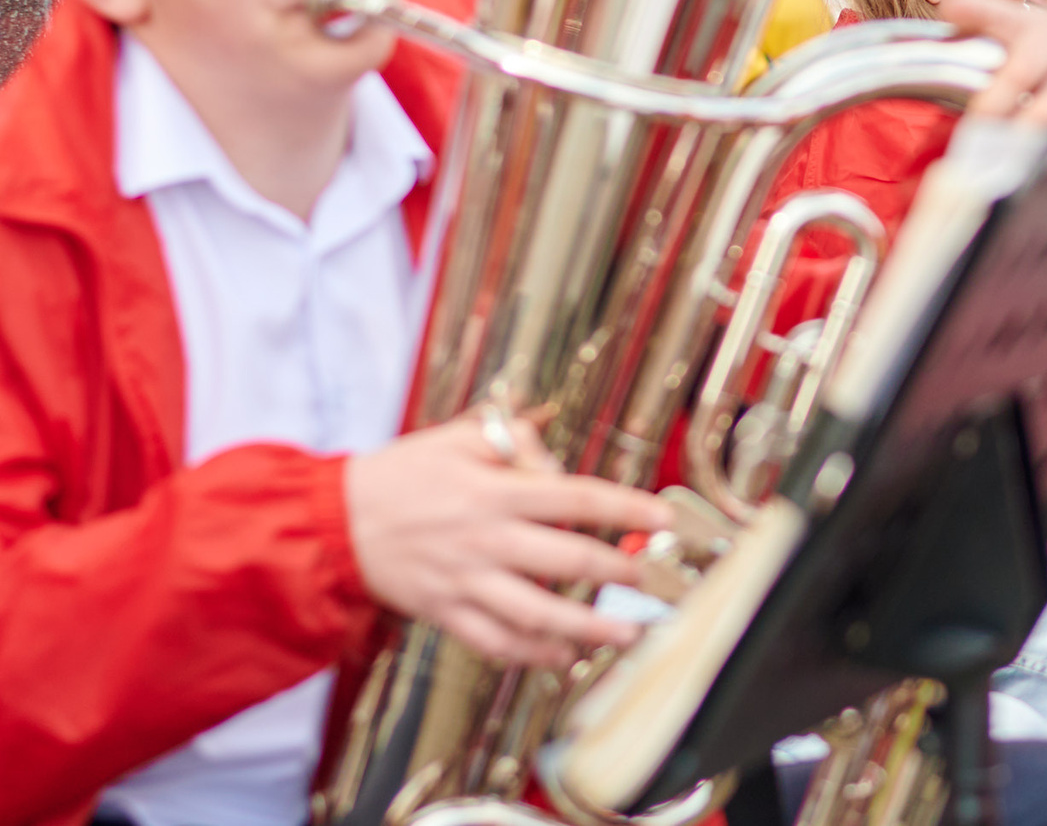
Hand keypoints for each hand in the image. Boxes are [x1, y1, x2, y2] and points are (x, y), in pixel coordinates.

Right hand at [345, 414, 675, 670]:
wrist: (333, 522)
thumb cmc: (402, 474)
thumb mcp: (459, 436)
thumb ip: (515, 441)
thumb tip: (557, 464)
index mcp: (495, 492)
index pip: (577, 498)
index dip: (626, 508)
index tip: (665, 517)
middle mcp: (486, 540)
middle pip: (567, 561)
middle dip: (619, 573)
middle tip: (653, 580)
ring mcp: (465, 581)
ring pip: (536, 613)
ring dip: (587, 628)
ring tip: (627, 634)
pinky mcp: (444, 611)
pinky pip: (495, 641)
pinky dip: (532, 654)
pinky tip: (563, 658)